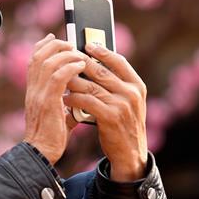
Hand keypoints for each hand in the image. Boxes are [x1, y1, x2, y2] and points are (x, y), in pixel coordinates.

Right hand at [22, 34, 86, 163]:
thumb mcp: (56, 113)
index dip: (42, 45)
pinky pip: (57, 77)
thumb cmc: (51, 136)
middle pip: (39, 55)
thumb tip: (79, 95)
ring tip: (79, 54)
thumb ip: (64, 100)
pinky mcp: (47, 103)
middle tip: (71, 43)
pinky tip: (81, 66)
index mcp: (33, 90)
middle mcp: (32, 89)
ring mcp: (38, 95)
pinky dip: (70, 67)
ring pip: (48, 62)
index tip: (53, 37)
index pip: (33, 60)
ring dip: (65, 54)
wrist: (41, 154)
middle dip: (55, 45)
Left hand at [64, 44, 147, 180]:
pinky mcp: (110, 117)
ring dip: (73, 81)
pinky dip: (74, 98)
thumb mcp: (128, 102)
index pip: (119, 61)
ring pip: (91, 86)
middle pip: (102, 71)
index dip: (102, 52)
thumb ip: (117, 84)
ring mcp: (122, 105)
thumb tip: (96, 63)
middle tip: (66, 59)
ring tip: (60, 78)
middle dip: (81, 64)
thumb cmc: (124, 124)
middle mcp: (132, 93)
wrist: (130, 153)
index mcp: (137, 85)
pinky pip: (87, 101)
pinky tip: (65, 97)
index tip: (88, 45)